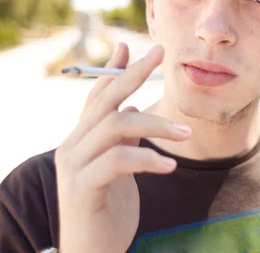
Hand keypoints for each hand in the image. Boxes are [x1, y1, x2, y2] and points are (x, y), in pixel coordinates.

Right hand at [54, 43, 190, 252]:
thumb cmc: (107, 214)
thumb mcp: (119, 171)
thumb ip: (123, 141)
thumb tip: (137, 111)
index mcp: (82, 140)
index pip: (96, 97)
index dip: (112, 70)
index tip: (128, 46)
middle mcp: (72, 147)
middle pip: (104, 100)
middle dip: (132, 73)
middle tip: (158, 52)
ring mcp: (73, 166)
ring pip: (115, 125)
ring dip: (156, 126)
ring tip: (186, 135)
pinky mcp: (81, 188)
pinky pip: (117, 160)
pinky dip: (146, 159)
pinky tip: (168, 167)